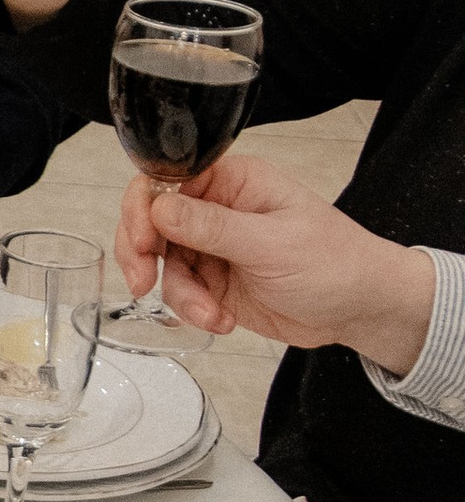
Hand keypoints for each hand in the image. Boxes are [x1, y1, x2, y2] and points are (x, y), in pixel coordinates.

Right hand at [119, 147, 437, 371]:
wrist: (361, 309)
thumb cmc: (336, 263)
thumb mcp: (272, 243)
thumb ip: (212, 226)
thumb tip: (159, 207)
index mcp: (232, 181)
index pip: (166, 180)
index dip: (143, 208)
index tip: (140, 241)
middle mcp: (216, 209)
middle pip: (150, 221)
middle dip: (141, 255)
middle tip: (143, 282)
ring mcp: (213, 247)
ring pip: (161, 263)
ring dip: (179, 294)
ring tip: (210, 314)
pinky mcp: (214, 282)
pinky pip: (180, 292)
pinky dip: (192, 310)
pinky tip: (221, 321)